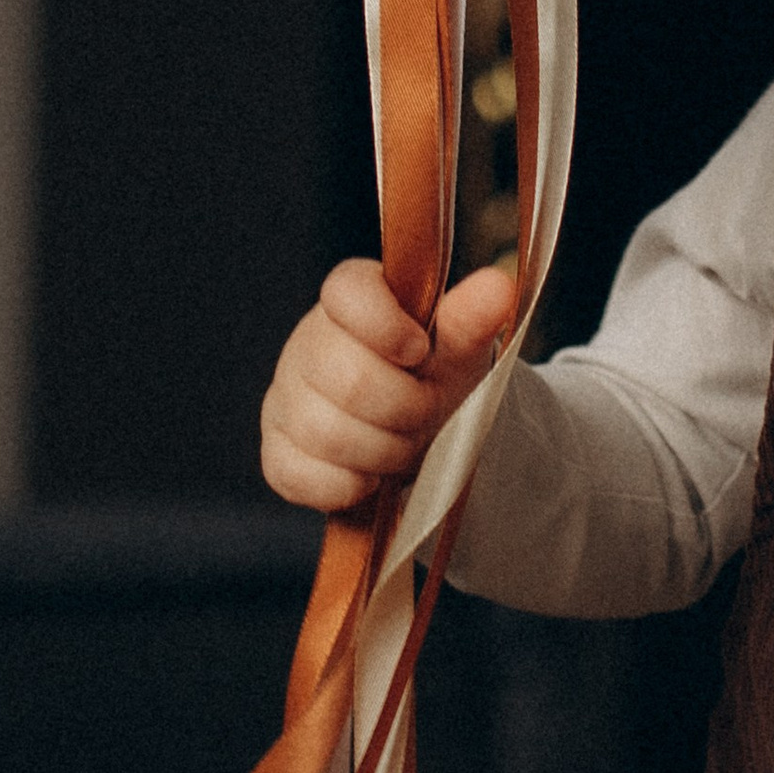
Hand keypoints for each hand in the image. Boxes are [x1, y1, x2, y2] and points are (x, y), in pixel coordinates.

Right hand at [259, 256, 517, 512]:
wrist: (414, 432)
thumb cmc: (431, 378)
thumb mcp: (458, 350)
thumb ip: (470, 321)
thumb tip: (497, 287)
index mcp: (350, 300)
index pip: (347, 292)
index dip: (387, 327)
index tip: (420, 351)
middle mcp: (308, 343)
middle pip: (349, 379)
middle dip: (405, 408)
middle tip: (425, 411)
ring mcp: (286, 398)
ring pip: (327, 434)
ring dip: (384, 451)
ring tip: (403, 442)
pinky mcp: (277, 450)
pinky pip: (300, 475)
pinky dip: (348, 485)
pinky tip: (369, 474)